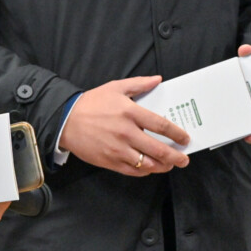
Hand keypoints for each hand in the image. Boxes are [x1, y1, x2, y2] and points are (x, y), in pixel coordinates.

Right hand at [58, 77, 189, 175]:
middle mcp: (126, 133)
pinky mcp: (110, 161)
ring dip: (163, 166)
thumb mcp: (115, 87)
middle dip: (176, 157)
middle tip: (184, 158)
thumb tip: (158, 80)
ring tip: (170, 165)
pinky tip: (150, 167)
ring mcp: (118, 149)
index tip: (185, 139)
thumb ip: (139, 83)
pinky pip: (133, 171)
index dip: (177, 134)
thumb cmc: (91, 103)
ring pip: (148, 164)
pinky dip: (145, 171)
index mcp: (130, 112)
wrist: (65, 120)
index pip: (161, 126)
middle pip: (159, 149)